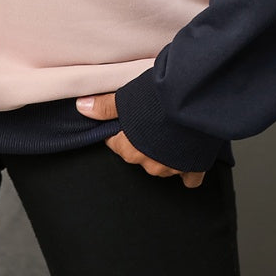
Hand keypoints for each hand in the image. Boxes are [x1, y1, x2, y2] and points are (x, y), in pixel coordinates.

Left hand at [76, 92, 205, 187]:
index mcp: (129, 149)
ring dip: (164, 154)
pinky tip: (187, 155)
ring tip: (170, 133)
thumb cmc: (159, 98)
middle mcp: (149, 164)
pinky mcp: (194, 167)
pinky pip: (189, 177)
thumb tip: (81, 107)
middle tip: (150, 123)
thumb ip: (104, 106)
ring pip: (162, 166)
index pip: (116, 144)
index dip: (120, 131)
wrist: (194, 102)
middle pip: (139, 155)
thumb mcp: (127, 97)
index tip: (128, 120)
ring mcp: (173, 168)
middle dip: (142, 143)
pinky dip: (187, 169)